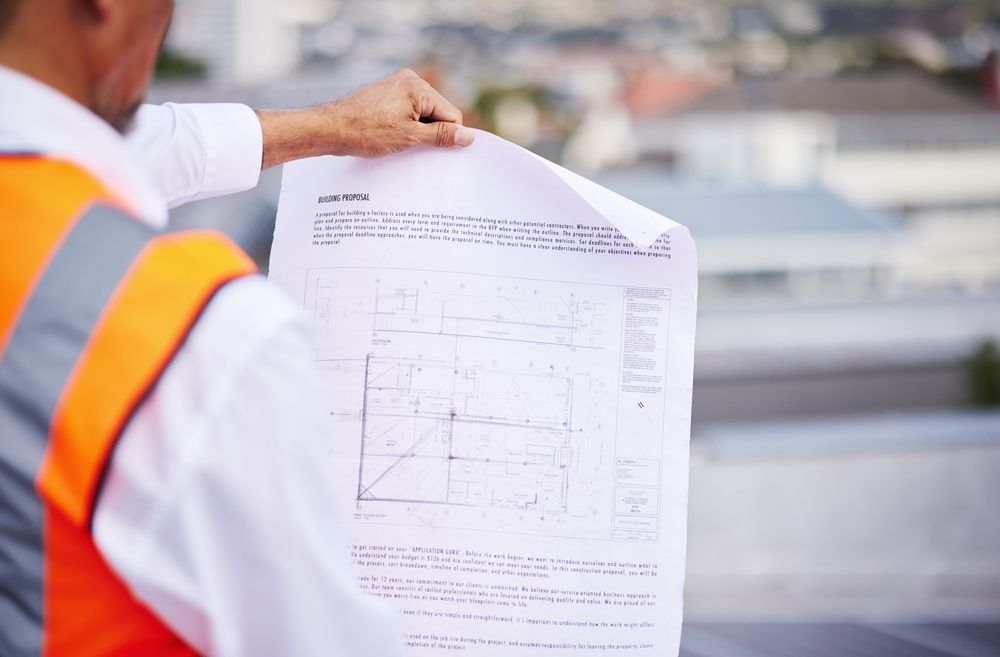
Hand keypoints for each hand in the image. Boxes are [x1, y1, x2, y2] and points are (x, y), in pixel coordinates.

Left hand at [257, 69, 473, 167]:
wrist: (329, 129)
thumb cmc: (366, 132)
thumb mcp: (409, 138)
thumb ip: (441, 136)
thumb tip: (468, 137)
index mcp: (417, 87)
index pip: (451, 115)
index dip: (445, 136)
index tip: (433, 151)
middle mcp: (409, 80)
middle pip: (438, 113)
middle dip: (430, 133)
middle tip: (412, 148)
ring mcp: (396, 86)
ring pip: (422, 114)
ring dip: (416, 132)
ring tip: (397, 142)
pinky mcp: (386, 95)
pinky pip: (408, 112)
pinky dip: (405, 127)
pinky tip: (391, 138)